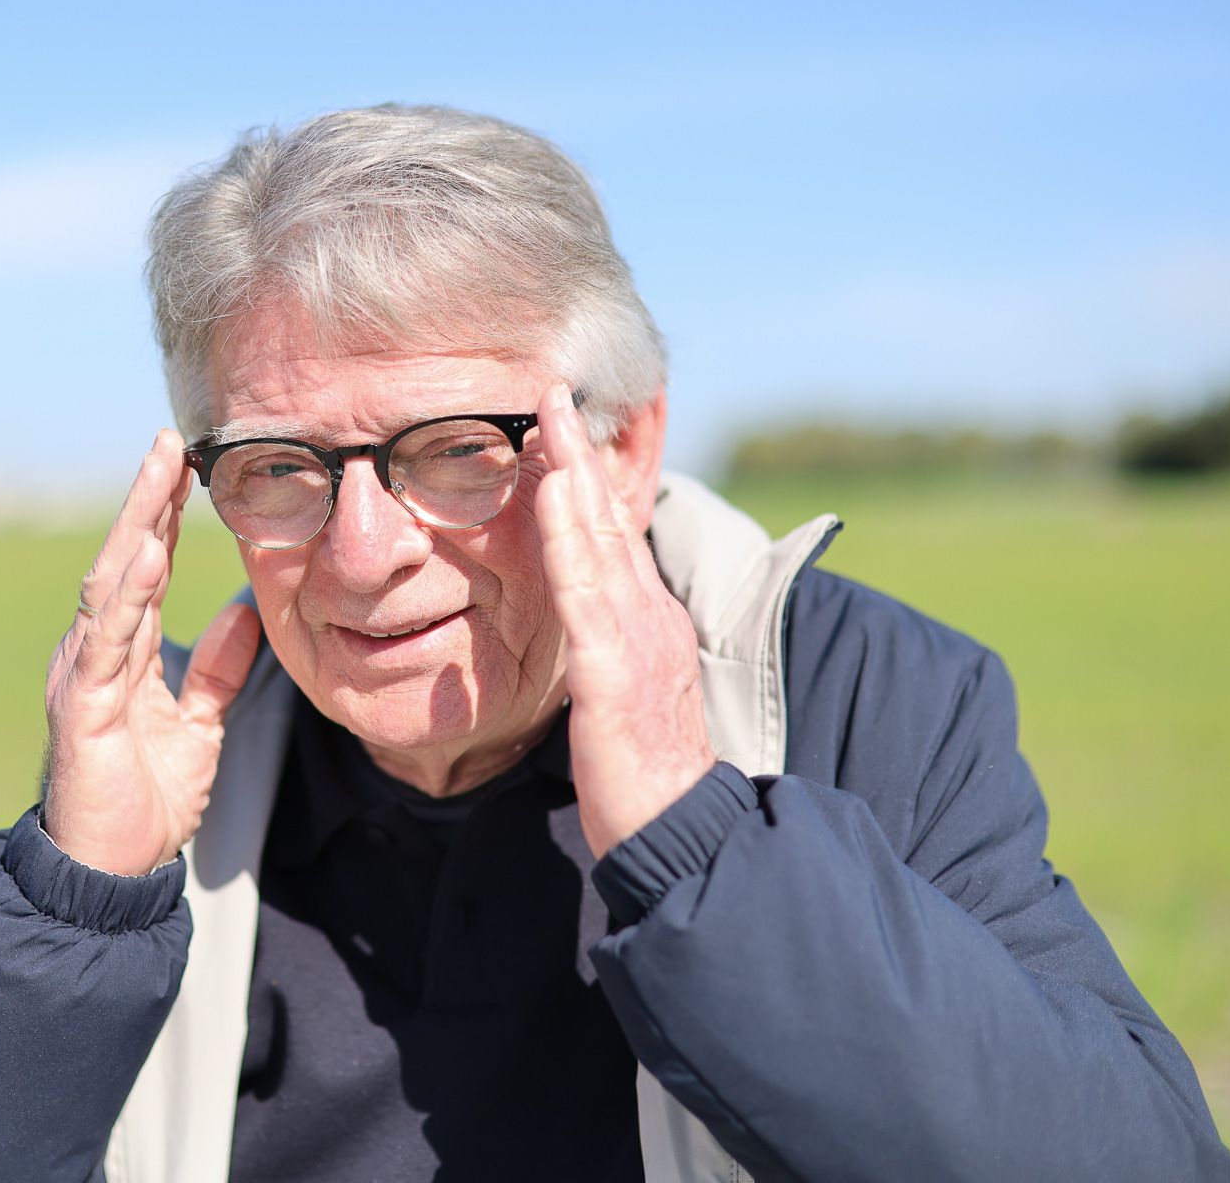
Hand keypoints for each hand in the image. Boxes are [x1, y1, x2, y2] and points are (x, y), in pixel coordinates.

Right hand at [42, 430, 262, 874]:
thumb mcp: (198, 723)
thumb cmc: (144, 799)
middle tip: (172, 440)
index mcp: (122, 651)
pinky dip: (129, 592)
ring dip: (136, 525)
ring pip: (110, 583)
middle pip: (122, 558)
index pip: (145, 568)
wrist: (111, 869)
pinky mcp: (85, 705)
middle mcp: (95, 650)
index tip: (190, 462)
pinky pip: (109, 637)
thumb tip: (243, 609)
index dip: (165, 514)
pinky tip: (149, 551)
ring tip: (161, 473)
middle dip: (146, 498)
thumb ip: (216, 668)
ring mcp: (85, 673)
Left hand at [534, 384, 717, 858]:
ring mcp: (637, 643)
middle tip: (553, 393)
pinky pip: (588, 598)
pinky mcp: (616, 677)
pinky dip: (570, 543)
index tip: (559, 426)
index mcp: (647, 622)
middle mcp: (649, 619)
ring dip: (574, 478)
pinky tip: (553, 499)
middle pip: (610, 522)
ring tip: (550, 422)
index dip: (586, 478)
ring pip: (601, 545)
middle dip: (581, 454)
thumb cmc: (642, 771)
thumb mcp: (621, 692)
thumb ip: (603, 645)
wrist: (679, 835)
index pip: (611, 537)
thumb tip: (576, 612)